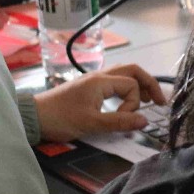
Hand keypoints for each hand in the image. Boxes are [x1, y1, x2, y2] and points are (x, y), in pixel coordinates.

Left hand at [33, 64, 167, 143]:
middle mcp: (99, 76)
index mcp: (101, 81)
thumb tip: (146, 121)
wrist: (33, 116)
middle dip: (149, 84)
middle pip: (133, 70)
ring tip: (147, 101)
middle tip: (160, 101)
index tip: (123, 118)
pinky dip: (127, 88)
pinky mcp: (88, 87)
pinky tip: (127, 101)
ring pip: (124, 74)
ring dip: (139, 85)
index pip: (132, 85)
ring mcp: (93, 80)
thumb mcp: (91, 123)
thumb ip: (120, 122)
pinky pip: (114, 81)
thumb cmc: (60, 118)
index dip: (133, 104)